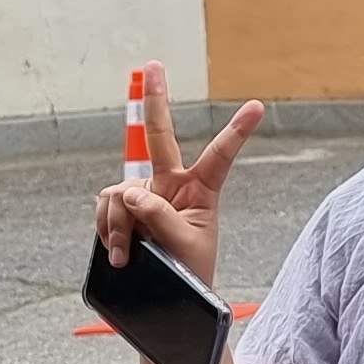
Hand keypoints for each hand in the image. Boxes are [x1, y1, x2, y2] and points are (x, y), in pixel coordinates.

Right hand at [94, 78, 261, 289]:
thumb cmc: (190, 272)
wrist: (168, 299)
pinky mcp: (120, 207)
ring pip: (120, 193)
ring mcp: (143, 193)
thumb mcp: (184, 248)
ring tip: (127, 254)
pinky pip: (105, 207)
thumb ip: (161, 218)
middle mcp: (171, 184)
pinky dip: (106, 229)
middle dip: (154, 100)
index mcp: (202, 191)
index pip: (220, 157)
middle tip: (154, 64)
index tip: (258, 106)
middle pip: (159, 136)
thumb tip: (130, 193)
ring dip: (118, 225)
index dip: (237, 132)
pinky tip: (117, 250)